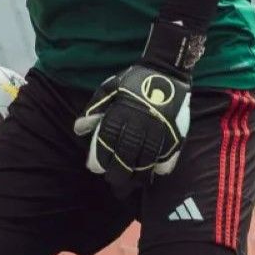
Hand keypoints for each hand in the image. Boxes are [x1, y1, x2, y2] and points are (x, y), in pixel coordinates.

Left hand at [72, 64, 191, 195]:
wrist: (165, 70)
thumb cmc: (133, 82)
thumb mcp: (109, 88)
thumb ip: (94, 109)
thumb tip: (79, 129)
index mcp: (121, 112)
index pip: (107, 142)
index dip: (100, 158)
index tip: (95, 168)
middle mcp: (140, 123)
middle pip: (126, 155)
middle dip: (118, 172)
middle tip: (113, 181)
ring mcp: (159, 129)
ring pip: (147, 159)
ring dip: (138, 174)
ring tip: (132, 184)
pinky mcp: (175, 131)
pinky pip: (169, 154)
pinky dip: (162, 166)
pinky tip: (154, 173)